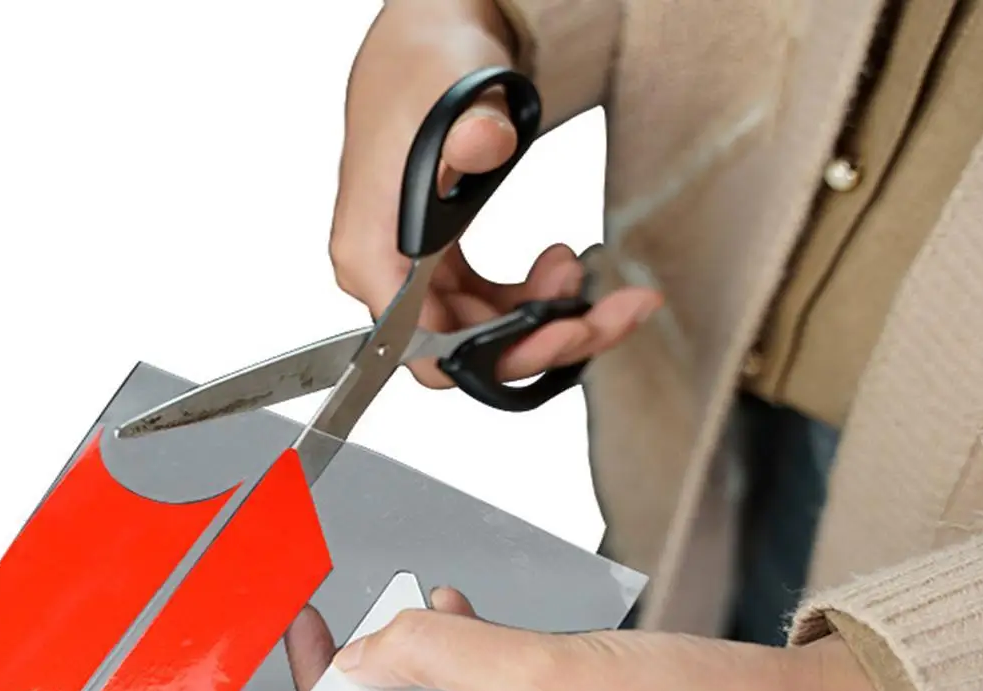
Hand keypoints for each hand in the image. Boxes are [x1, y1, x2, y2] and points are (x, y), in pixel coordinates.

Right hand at [331, 0, 660, 387]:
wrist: (425, 44)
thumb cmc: (423, 68)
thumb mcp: (446, 92)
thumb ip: (465, 130)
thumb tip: (482, 143)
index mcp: (371, 253)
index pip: (426, 347)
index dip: (497, 354)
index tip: (561, 331)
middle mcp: (388, 278)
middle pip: (468, 349)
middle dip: (545, 336)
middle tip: (611, 311)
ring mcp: (417, 277)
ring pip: (488, 335)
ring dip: (550, 319)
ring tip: (591, 276)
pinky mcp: (445, 269)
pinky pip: (494, 308)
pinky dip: (537, 298)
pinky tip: (565, 266)